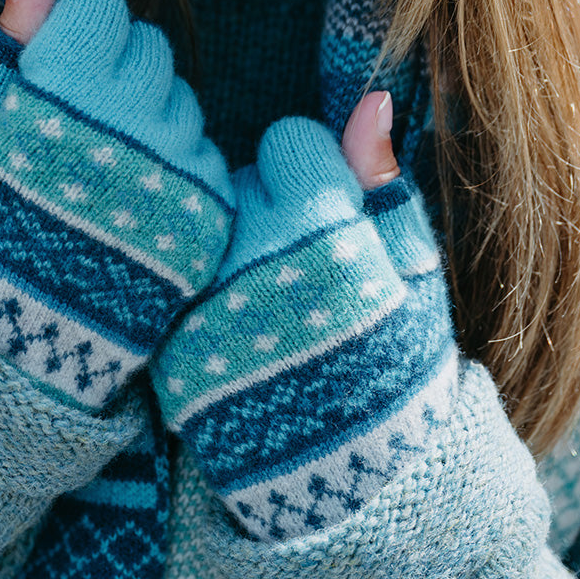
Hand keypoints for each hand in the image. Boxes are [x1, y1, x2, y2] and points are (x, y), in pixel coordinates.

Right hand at [0, 0, 233, 411]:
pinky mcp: (211, 216)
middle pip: (149, 47)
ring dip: (150, 123)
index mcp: (61, 90)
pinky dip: (177, 170)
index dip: (73, 36)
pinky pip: (207, 156)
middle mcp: (130, 123)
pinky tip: (135, 206)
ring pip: (182, 100)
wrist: (11, 340)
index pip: (102, 6)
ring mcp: (177, 172)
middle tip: (78, 129)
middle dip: (115, 73)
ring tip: (103, 175)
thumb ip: (11, 35)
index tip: (53, 76)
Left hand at [151, 106, 456, 541]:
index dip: (308, 173)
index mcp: (324, 232)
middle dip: (262, 206)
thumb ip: (381, 182)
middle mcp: (255, 261)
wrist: (351, 480)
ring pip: (200, 224)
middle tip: (290, 261)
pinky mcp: (169, 351)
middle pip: (237, 180)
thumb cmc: (394, 361)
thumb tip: (368, 98)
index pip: (286, 142)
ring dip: (224, 243)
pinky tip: (229, 328)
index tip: (322, 212)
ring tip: (260, 296)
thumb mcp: (410, 269)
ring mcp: (206, 306)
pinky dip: (194, 292)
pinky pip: (173, 281)